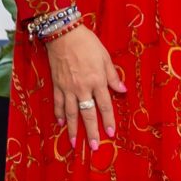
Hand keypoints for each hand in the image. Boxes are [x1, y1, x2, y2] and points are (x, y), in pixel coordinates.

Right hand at [47, 24, 125, 148]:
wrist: (63, 34)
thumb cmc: (87, 43)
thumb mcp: (105, 57)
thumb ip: (112, 76)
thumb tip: (123, 90)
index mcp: (97, 81)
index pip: (104, 105)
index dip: (108, 120)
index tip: (110, 134)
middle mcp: (82, 88)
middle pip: (88, 114)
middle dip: (91, 131)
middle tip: (94, 147)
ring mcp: (68, 88)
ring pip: (71, 113)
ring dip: (73, 129)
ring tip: (74, 143)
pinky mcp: (57, 84)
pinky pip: (58, 103)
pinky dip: (59, 114)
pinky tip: (61, 123)